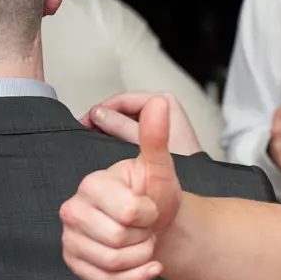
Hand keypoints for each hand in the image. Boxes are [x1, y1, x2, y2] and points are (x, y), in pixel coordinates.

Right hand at [60, 94, 183, 279]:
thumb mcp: (161, 169)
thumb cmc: (156, 196)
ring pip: (110, 261)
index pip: (129, 213)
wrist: (159, 224)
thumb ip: (157, 138)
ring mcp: (71, 237)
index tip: (150, 206)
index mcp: (91, 183)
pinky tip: (150, 267)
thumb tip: (160, 102)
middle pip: (117, 239)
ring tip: (145, 241)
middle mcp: (72, 209)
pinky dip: (134, 278)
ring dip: (141, 256)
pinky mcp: (76, 262)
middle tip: (147, 226)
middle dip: (144, 236)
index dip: (150, 214)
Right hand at [86, 91, 203, 156]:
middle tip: (85, 129)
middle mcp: (162, 105)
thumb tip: (98, 114)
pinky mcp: (156, 130)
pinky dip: (116, 134)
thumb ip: (120, 126)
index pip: (123, 98)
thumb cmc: (178, 162)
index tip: (86, 121)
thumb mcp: (143, 142)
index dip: (101, 109)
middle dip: (103, 118)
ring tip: (92, 137)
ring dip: (108, 127)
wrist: (195, 181)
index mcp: (163, 100)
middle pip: (122, 107)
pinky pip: (130, 128)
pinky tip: (106, 143)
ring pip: (125, 118)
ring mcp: (159, 117)